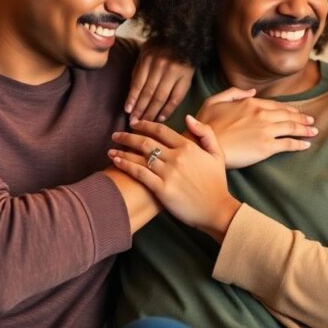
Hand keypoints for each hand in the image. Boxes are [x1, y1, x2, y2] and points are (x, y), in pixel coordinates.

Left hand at [108, 117, 240, 240]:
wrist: (217, 210)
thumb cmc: (217, 183)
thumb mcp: (217, 153)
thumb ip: (205, 132)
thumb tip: (188, 117)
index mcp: (188, 146)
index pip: (161, 130)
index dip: (145, 125)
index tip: (134, 124)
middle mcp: (176, 157)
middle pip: (146, 141)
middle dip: (127, 136)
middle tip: (115, 135)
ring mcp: (168, 173)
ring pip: (140, 156)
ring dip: (122, 150)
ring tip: (110, 149)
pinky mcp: (161, 189)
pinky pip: (139, 173)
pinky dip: (125, 165)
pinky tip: (116, 161)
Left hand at [124, 41, 194, 122]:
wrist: (186, 37)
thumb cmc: (162, 46)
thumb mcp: (146, 52)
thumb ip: (138, 69)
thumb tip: (132, 92)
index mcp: (148, 59)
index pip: (138, 84)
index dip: (132, 99)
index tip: (127, 112)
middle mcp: (161, 66)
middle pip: (148, 93)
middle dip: (140, 109)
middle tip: (133, 123)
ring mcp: (174, 73)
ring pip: (161, 98)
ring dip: (151, 113)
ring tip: (144, 123)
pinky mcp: (186, 79)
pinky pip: (175, 98)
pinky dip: (167, 110)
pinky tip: (160, 118)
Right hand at [196, 87, 315, 168]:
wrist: (204, 145)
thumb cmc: (205, 124)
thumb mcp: (214, 101)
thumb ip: (233, 93)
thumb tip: (252, 92)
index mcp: (250, 103)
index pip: (275, 105)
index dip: (288, 109)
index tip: (296, 112)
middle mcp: (261, 114)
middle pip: (287, 115)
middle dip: (301, 118)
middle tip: (311, 121)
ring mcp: (266, 130)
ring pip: (292, 127)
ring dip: (305, 129)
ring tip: (313, 131)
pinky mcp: (267, 146)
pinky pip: (289, 143)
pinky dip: (300, 143)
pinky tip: (306, 144)